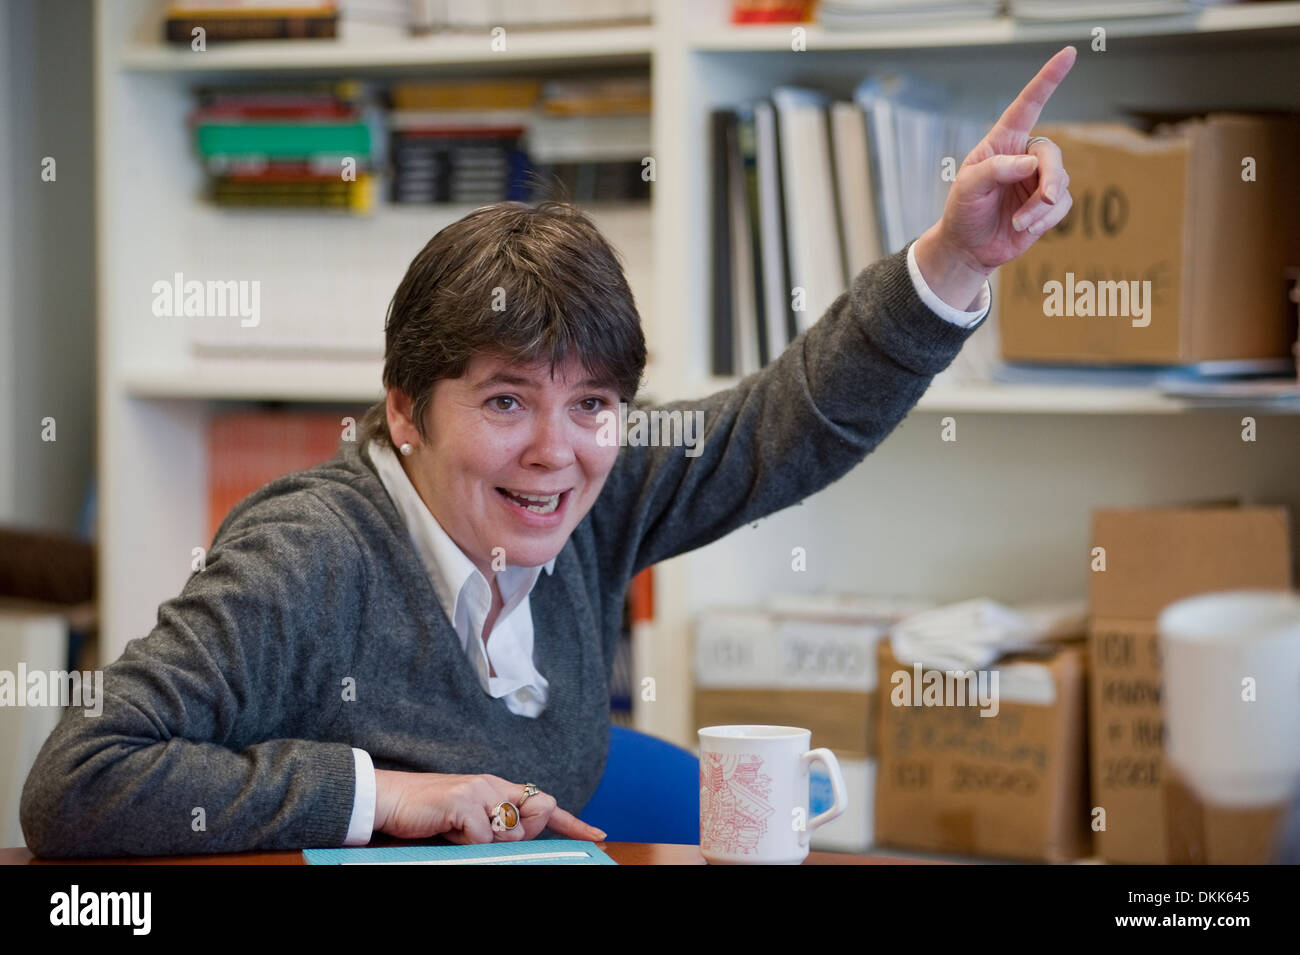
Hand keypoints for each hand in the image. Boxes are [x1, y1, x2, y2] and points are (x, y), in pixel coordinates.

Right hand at [373, 769, 605, 844]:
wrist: (391, 800)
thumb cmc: (429, 814)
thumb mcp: (469, 820)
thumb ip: (498, 822)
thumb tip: (526, 829)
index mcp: (496, 787)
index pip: (541, 804)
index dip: (572, 822)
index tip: (598, 835)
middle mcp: (492, 784)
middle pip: (532, 819)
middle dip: (516, 835)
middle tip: (477, 831)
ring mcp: (479, 791)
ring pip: (509, 832)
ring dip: (486, 841)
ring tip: (457, 830)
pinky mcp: (464, 802)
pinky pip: (483, 837)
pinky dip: (467, 842)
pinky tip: (449, 830)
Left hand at [914, 45, 1076, 307]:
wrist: (968, 248)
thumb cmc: (963, 212)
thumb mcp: (968, 188)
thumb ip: (995, 170)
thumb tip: (1030, 163)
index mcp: (1002, 143)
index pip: (1028, 105)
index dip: (1047, 80)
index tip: (1068, 55)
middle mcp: (1023, 157)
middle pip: (1051, 154)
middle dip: (1050, 178)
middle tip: (1044, 198)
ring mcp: (1037, 180)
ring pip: (1060, 182)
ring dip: (1039, 207)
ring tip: (1017, 222)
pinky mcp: (1047, 204)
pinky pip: (1061, 205)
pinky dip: (1045, 219)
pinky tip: (1024, 227)